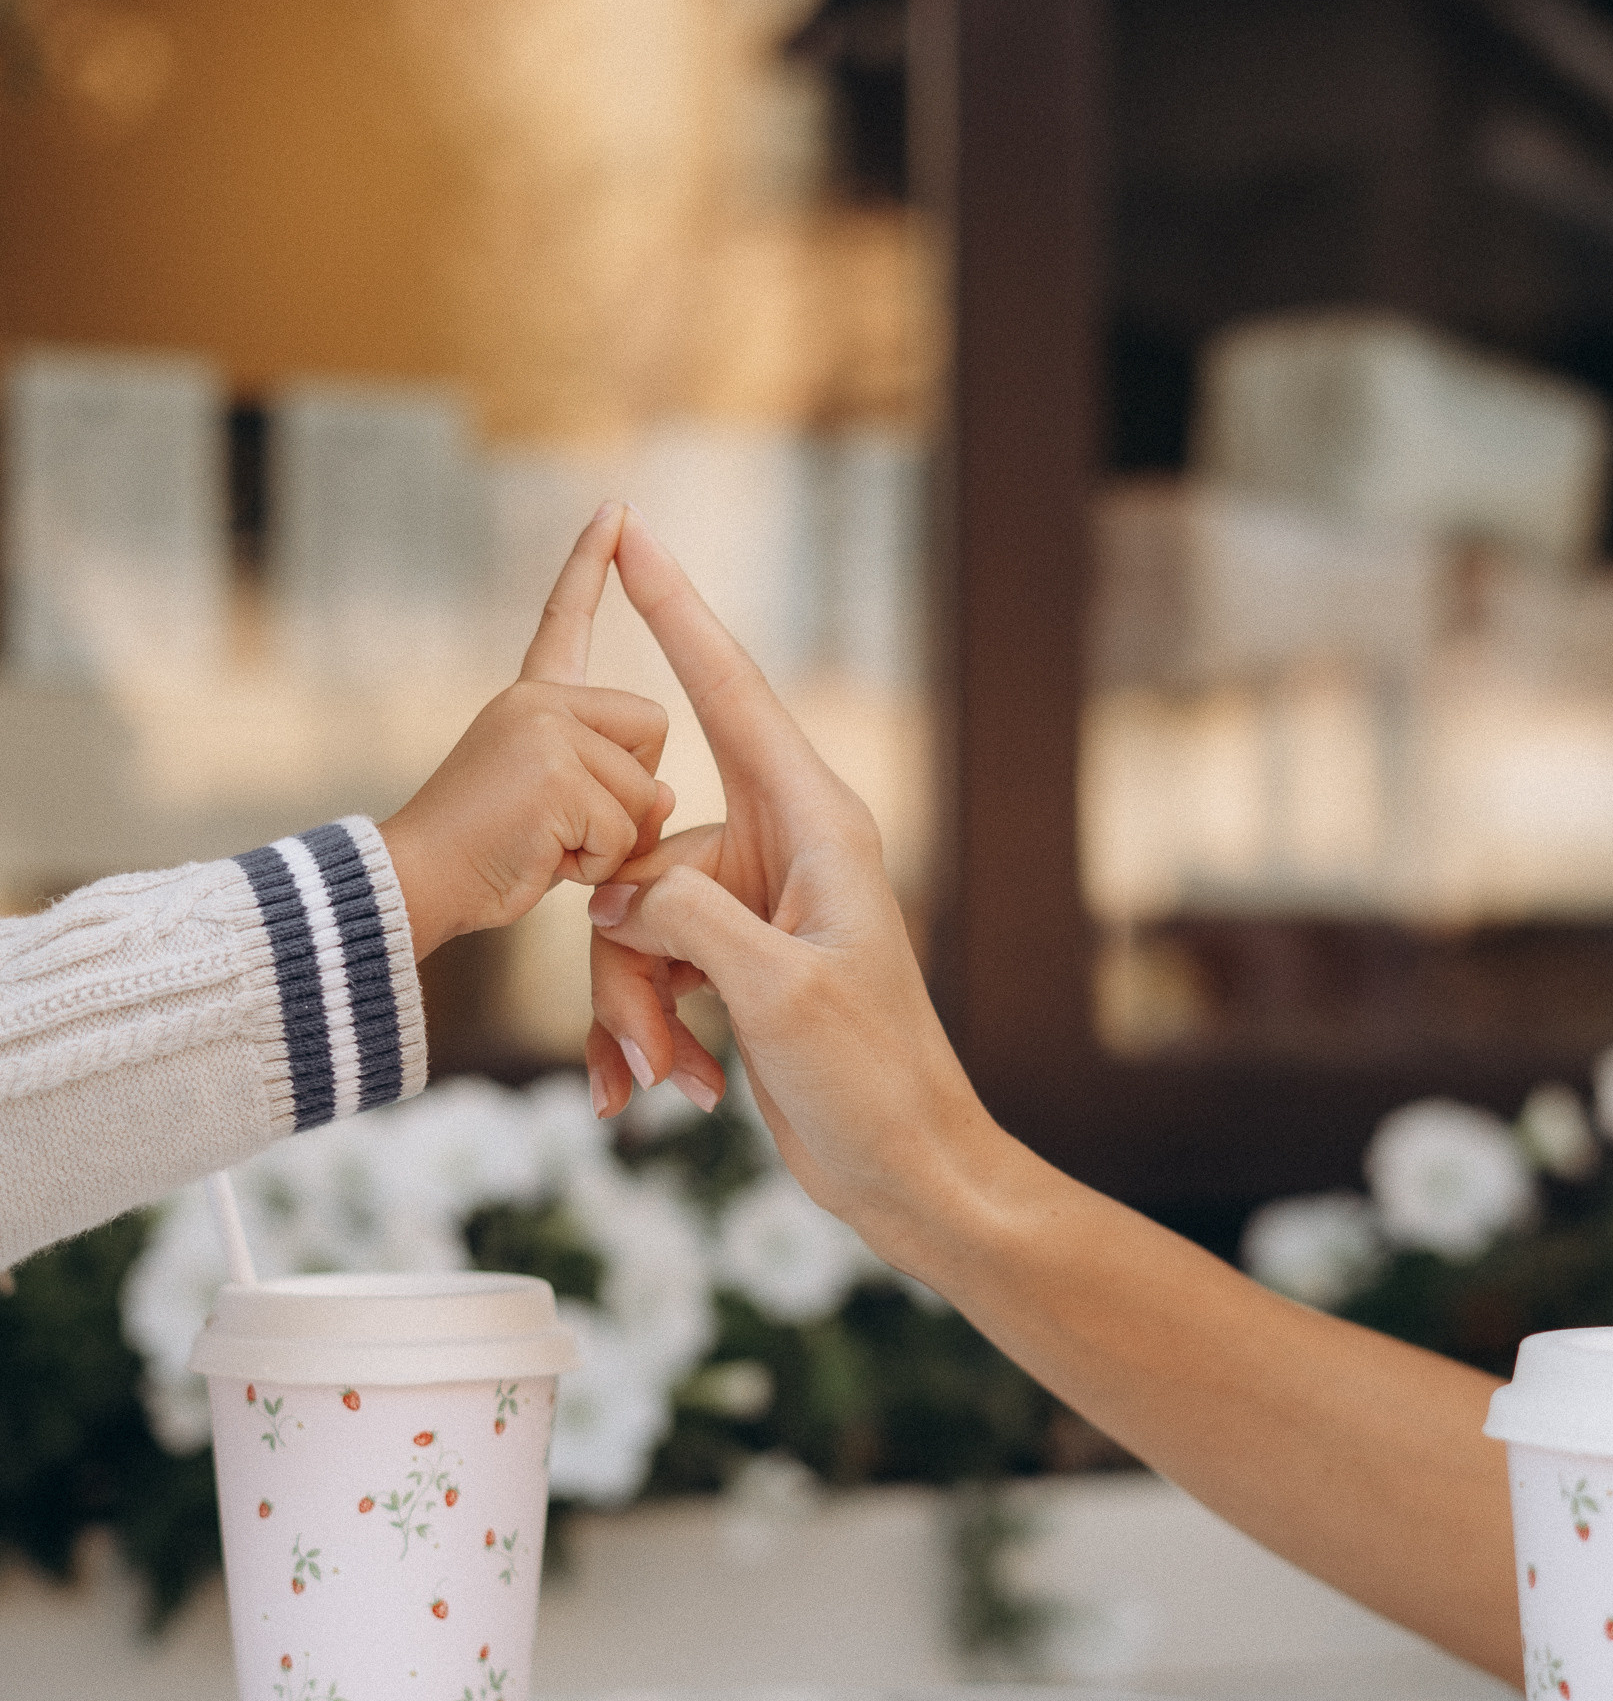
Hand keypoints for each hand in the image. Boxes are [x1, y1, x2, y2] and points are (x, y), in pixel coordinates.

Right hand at [379, 506, 671, 961]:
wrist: (412, 886)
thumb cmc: (484, 860)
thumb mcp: (546, 801)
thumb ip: (601, 778)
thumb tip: (662, 795)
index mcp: (532, 699)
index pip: (565, 622)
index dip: (590, 564)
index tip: (615, 509)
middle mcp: (538, 700)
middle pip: (652, 728)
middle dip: (630, 792)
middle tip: (560, 825)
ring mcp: (544, 729)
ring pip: (644, 786)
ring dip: (611, 839)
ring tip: (544, 846)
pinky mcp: (553, 770)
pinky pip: (623, 825)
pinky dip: (595, 863)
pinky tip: (542, 860)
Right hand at [580, 517, 996, 1251]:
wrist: (908, 1171)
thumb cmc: (874, 1082)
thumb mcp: (780, 995)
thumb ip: (690, 919)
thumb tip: (617, 887)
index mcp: (817, 824)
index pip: (730, 690)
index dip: (675, 608)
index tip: (631, 529)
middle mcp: (786, 849)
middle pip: (646, 848)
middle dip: (623, 951)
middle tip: (651, 1045)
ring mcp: (756, 905)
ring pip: (633, 919)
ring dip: (633, 1007)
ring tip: (672, 1080)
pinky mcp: (735, 958)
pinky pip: (647, 965)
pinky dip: (643, 1029)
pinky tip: (666, 1091)